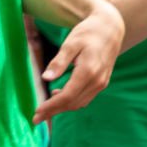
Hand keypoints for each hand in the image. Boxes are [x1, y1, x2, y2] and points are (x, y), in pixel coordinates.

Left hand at [32, 0, 122, 125]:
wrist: (110, 28)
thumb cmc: (88, 33)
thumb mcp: (70, 43)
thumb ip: (59, 62)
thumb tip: (45, 78)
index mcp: (88, 72)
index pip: (67, 96)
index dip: (51, 106)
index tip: (36, 113)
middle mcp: (97, 81)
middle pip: (73, 103)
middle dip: (54, 111)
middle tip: (36, 118)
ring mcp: (101, 83)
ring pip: (80, 103)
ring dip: (63, 108)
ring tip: (44, 108)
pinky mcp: (102, 82)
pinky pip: (86, 97)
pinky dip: (72, 101)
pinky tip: (58, 95)